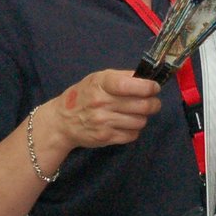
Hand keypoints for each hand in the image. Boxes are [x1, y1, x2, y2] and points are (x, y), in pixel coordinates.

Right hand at [45, 69, 161, 151]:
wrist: (62, 121)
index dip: (148, 87)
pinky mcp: (105, 137)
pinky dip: (134, 130)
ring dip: (143, 118)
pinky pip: (132, 135)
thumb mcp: (98, 79)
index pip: (130, 85)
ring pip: (140, 121)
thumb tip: (147, 79)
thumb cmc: (84, 95)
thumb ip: (122, 77)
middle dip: (154, 104)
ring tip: (135, 113)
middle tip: (153, 102)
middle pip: (142, 105)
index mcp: (101, 83)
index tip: (154, 88)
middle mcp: (102, 102)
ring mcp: (103, 122)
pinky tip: (126, 124)